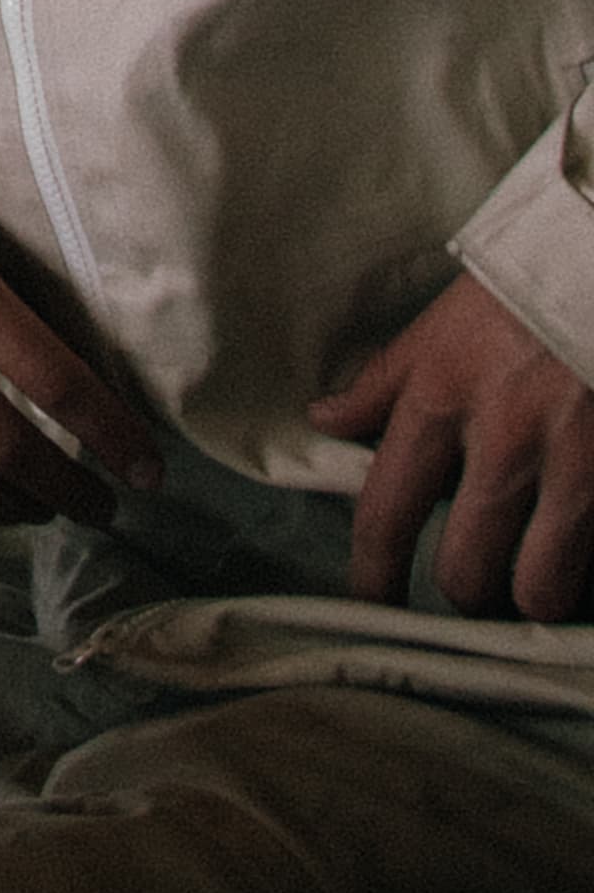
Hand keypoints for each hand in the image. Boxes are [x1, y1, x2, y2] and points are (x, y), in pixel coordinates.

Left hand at [313, 273, 593, 617]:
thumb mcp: (438, 327)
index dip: (373, 576)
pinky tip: (582, 552)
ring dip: (533, 596)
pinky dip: (588, 569)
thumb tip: (324, 419)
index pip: (385, 514)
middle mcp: (501, 443)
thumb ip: (383, 384)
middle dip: (465, 593)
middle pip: (465, 574)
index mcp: (439, 401)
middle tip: (472, 583)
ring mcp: (573, 465)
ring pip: (540, 590)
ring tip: (532, 579)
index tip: (373, 601)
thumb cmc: (522, 291)